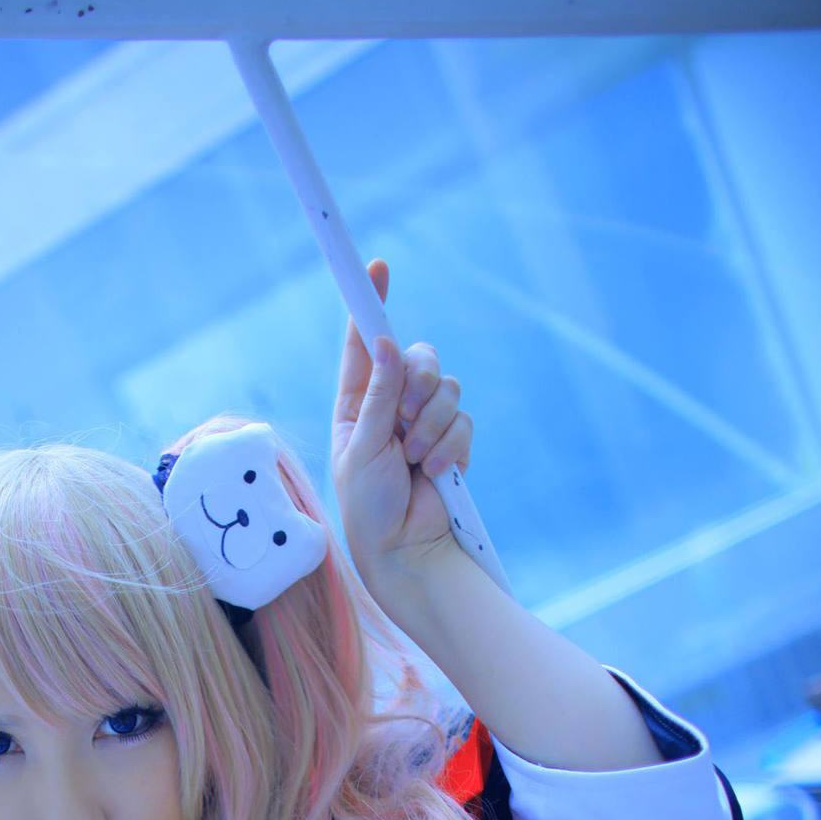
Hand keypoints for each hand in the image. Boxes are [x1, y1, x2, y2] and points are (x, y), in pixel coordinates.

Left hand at [331, 258, 473, 597]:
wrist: (404, 549)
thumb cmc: (369, 506)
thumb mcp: (362, 448)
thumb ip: (378, 398)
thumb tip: (386, 346)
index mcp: (358, 404)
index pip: (365, 346)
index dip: (371, 308)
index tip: (375, 270)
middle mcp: (392, 406)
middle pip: (418, 358)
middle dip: (417, 385)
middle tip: (406, 420)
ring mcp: (424, 423)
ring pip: (445, 388)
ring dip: (431, 425)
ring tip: (415, 460)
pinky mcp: (452, 441)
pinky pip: (462, 420)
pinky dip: (451, 445)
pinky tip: (436, 472)